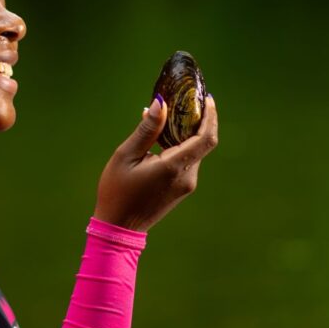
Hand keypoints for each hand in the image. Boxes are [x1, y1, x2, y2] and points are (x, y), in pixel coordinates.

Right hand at [93, 95, 217, 232]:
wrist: (119, 228)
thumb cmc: (117, 192)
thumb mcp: (126, 156)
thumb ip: (147, 130)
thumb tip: (161, 103)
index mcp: (174, 167)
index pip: (206, 138)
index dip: (211, 116)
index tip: (207, 99)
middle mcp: (186, 177)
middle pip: (202, 143)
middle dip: (197, 121)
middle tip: (185, 101)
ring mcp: (186, 185)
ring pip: (194, 152)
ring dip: (186, 134)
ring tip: (168, 117)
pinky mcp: (181, 190)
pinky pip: (186, 162)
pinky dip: (180, 147)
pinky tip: (162, 139)